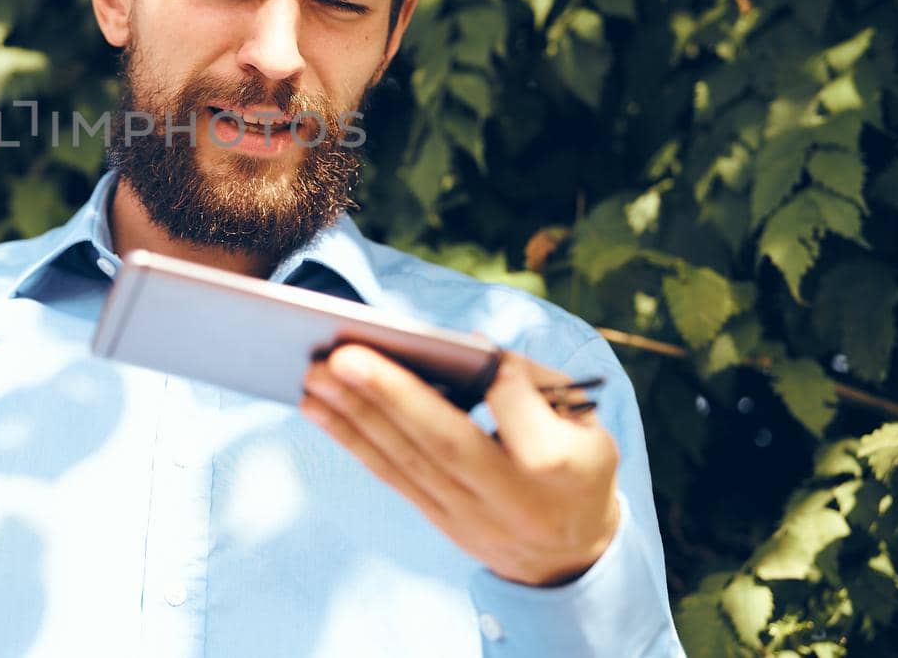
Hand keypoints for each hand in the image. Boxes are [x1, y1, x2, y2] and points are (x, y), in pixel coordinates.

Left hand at [301, 344, 620, 586]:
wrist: (570, 556)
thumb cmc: (576, 464)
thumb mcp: (584, 422)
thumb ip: (535, 384)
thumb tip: (468, 346)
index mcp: (560, 466)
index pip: (515, 413)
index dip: (493, 381)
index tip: (458, 342)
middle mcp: (511, 497)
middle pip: (445, 442)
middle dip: (389, 396)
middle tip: (341, 355)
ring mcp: (470, 516)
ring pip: (405, 460)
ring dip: (352, 414)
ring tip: (313, 373)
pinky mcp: (438, 521)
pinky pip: (390, 476)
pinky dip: (350, 439)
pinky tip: (317, 406)